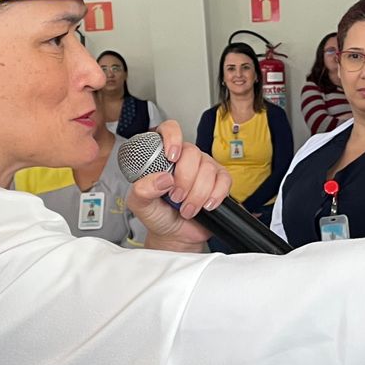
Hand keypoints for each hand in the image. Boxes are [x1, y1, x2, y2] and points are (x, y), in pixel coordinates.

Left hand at [127, 120, 232, 250]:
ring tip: (187, 209)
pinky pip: (224, 180)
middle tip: (176, 197)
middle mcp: (185, 158)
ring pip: (208, 169)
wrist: (175, 234)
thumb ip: (142, 190)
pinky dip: (215, 195)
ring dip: (197, 194)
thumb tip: (162, 179)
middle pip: (192, 153)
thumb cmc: (158, 214)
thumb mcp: (140, 204)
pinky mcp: (219, 180)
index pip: (169, 129)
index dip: (172, 138)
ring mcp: (204, 167)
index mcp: (162, 155)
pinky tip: (205, 205)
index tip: (171, 157)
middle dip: (185, 180)